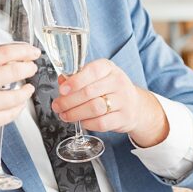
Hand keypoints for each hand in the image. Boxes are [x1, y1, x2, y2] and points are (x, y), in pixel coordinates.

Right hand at [0, 43, 39, 150]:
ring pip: (16, 96)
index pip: (4, 53)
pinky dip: (18, 108)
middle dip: (29, 68)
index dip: (23, 50)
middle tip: (32, 68)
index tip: (32, 52)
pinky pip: (10, 115)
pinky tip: (18, 105)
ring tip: (28, 89)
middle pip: (14, 71)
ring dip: (26, 91)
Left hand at [51, 59, 169, 147]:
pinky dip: (88, 123)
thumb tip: (61, 81)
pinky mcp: (124, 117)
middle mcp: (118, 82)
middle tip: (57, 106)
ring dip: (75, 113)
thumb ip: (78, 78)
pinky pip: (102, 123)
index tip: (62, 90)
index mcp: (108, 68)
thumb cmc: (110, 89)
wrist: (135, 105)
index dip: (75, 81)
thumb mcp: (96, 77)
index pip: (92, 71)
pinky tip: (82, 122)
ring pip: (94, 108)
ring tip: (65, 115)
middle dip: (69, 101)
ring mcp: (123, 100)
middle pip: (89, 92)